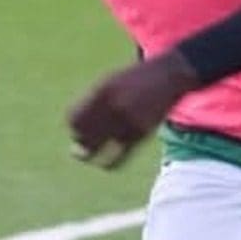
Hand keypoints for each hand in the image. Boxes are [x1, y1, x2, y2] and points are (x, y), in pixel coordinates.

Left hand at [67, 51, 201, 169]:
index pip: (73, 118)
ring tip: (94, 151)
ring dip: (92, 152)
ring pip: (99, 146)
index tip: (76, 129)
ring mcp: (129, 119)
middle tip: (84, 143)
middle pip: (83, 134)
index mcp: (103, 89)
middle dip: (81, 141)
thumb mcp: (110, 81)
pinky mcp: (142, 133)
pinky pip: (118, 157)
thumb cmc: (134, 80)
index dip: (72, 127)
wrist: (168, 74)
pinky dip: (108, 164)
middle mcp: (114, 105)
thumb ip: (91, 102)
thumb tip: (71, 128)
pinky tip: (106, 165)